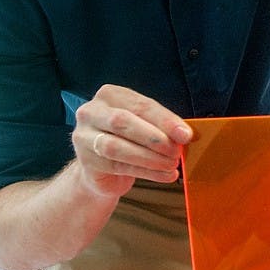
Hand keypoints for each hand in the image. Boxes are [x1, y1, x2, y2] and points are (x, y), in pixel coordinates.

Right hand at [71, 84, 191, 197]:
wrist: (102, 167)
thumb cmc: (129, 139)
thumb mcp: (145, 125)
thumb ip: (162, 126)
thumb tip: (184, 134)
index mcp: (110, 95)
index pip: (140, 105)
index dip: (165, 120)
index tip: (185, 134)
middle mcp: (91, 112)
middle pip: (123, 122)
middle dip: (155, 138)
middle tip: (177, 151)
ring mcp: (83, 137)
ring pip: (117, 147)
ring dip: (150, 158)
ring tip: (172, 164)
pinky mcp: (86, 161)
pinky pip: (119, 166)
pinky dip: (147, 172)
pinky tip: (165, 175)